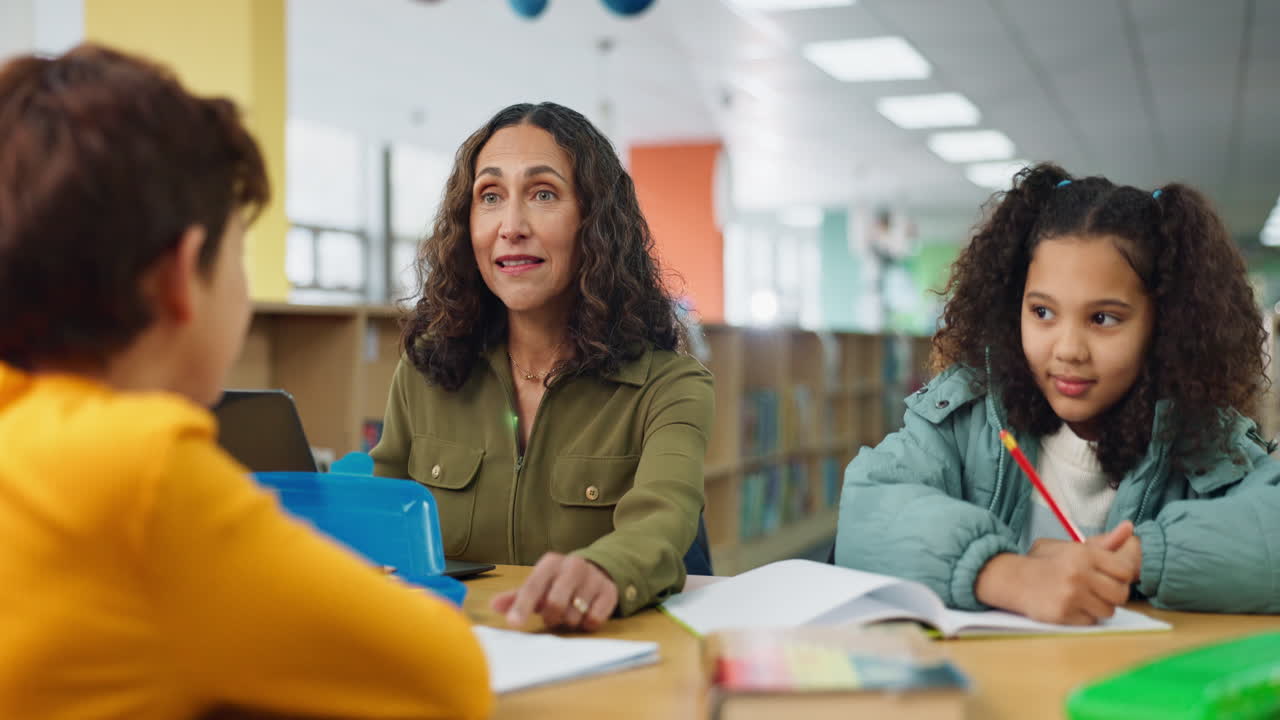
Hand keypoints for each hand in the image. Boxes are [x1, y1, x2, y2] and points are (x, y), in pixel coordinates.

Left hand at [490, 552, 618, 631]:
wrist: (597, 571)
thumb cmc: (559, 582)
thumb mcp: (538, 585)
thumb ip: (516, 597)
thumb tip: (494, 605)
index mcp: (551, 563)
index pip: (533, 587)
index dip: (522, 606)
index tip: (513, 623)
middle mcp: (573, 566)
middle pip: (555, 603)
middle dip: (551, 616)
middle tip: (551, 616)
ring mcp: (593, 578)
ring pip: (575, 614)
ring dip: (569, 621)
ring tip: (570, 612)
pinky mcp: (610, 591)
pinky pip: (594, 619)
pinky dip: (587, 623)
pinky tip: (585, 614)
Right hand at [975, 521, 1141, 624]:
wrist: (1012, 579)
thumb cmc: (1045, 562)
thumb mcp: (1070, 547)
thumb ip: (1103, 542)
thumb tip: (1129, 528)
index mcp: (1083, 554)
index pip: (1125, 570)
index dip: (1122, 576)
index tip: (1112, 577)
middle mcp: (1079, 574)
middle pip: (1121, 593)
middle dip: (1113, 594)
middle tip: (1099, 590)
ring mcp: (1071, 596)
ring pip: (1108, 610)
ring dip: (1098, 607)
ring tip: (1083, 599)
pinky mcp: (1063, 614)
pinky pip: (1091, 621)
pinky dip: (1084, 617)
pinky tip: (1071, 607)